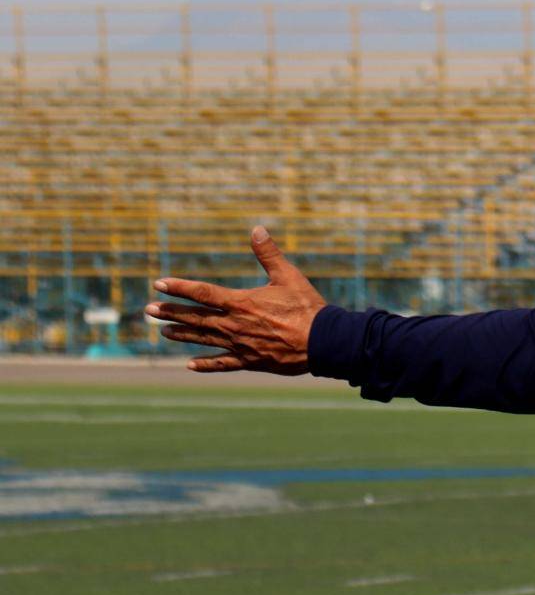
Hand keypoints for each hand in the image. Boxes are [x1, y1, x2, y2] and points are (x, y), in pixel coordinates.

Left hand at [146, 227, 325, 373]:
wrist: (324, 342)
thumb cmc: (307, 307)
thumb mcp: (289, 276)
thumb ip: (269, 254)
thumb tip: (256, 230)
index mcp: (241, 302)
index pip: (202, 292)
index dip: (179, 287)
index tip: (159, 283)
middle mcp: (234, 324)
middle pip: (195, 317)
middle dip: (171, 312)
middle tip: (149, 310)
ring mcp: (240, 344)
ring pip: (203, 338)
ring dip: (182, 334)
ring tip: (164, 331)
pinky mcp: (251, 360)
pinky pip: (223, 363)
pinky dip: (206, 364)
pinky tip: (190, 364)